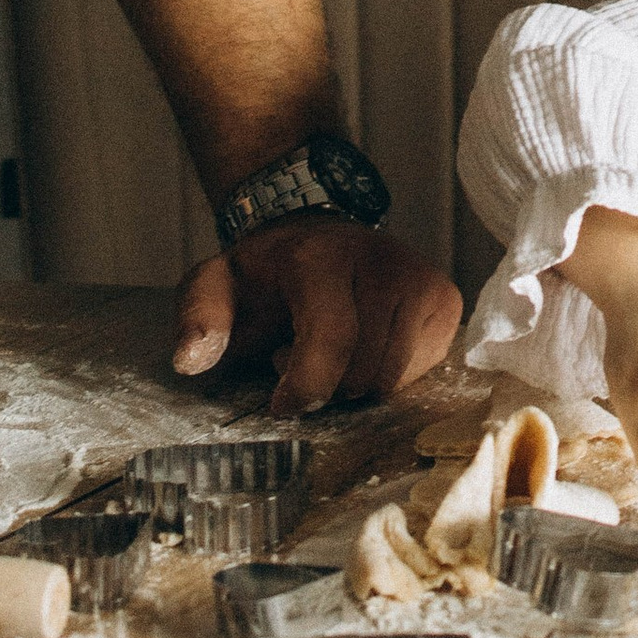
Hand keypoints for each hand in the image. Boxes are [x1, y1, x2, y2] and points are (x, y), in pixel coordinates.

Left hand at [172, 220, 461, 411]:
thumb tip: (190, 362)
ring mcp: (424, 280)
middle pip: (362, 372)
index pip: (332, 340)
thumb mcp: (216, 285)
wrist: (320, 234)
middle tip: (302, 356)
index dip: (306, 386)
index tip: (281, 402)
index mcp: (324, 257)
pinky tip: (367, 347)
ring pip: (392, 379)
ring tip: (334, 350)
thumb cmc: (268, 274)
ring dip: (356, 382)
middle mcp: (384, 261)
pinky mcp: (447, 301)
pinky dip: (388, 375)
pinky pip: (419, 373)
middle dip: (327, 383)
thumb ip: (198, 318)